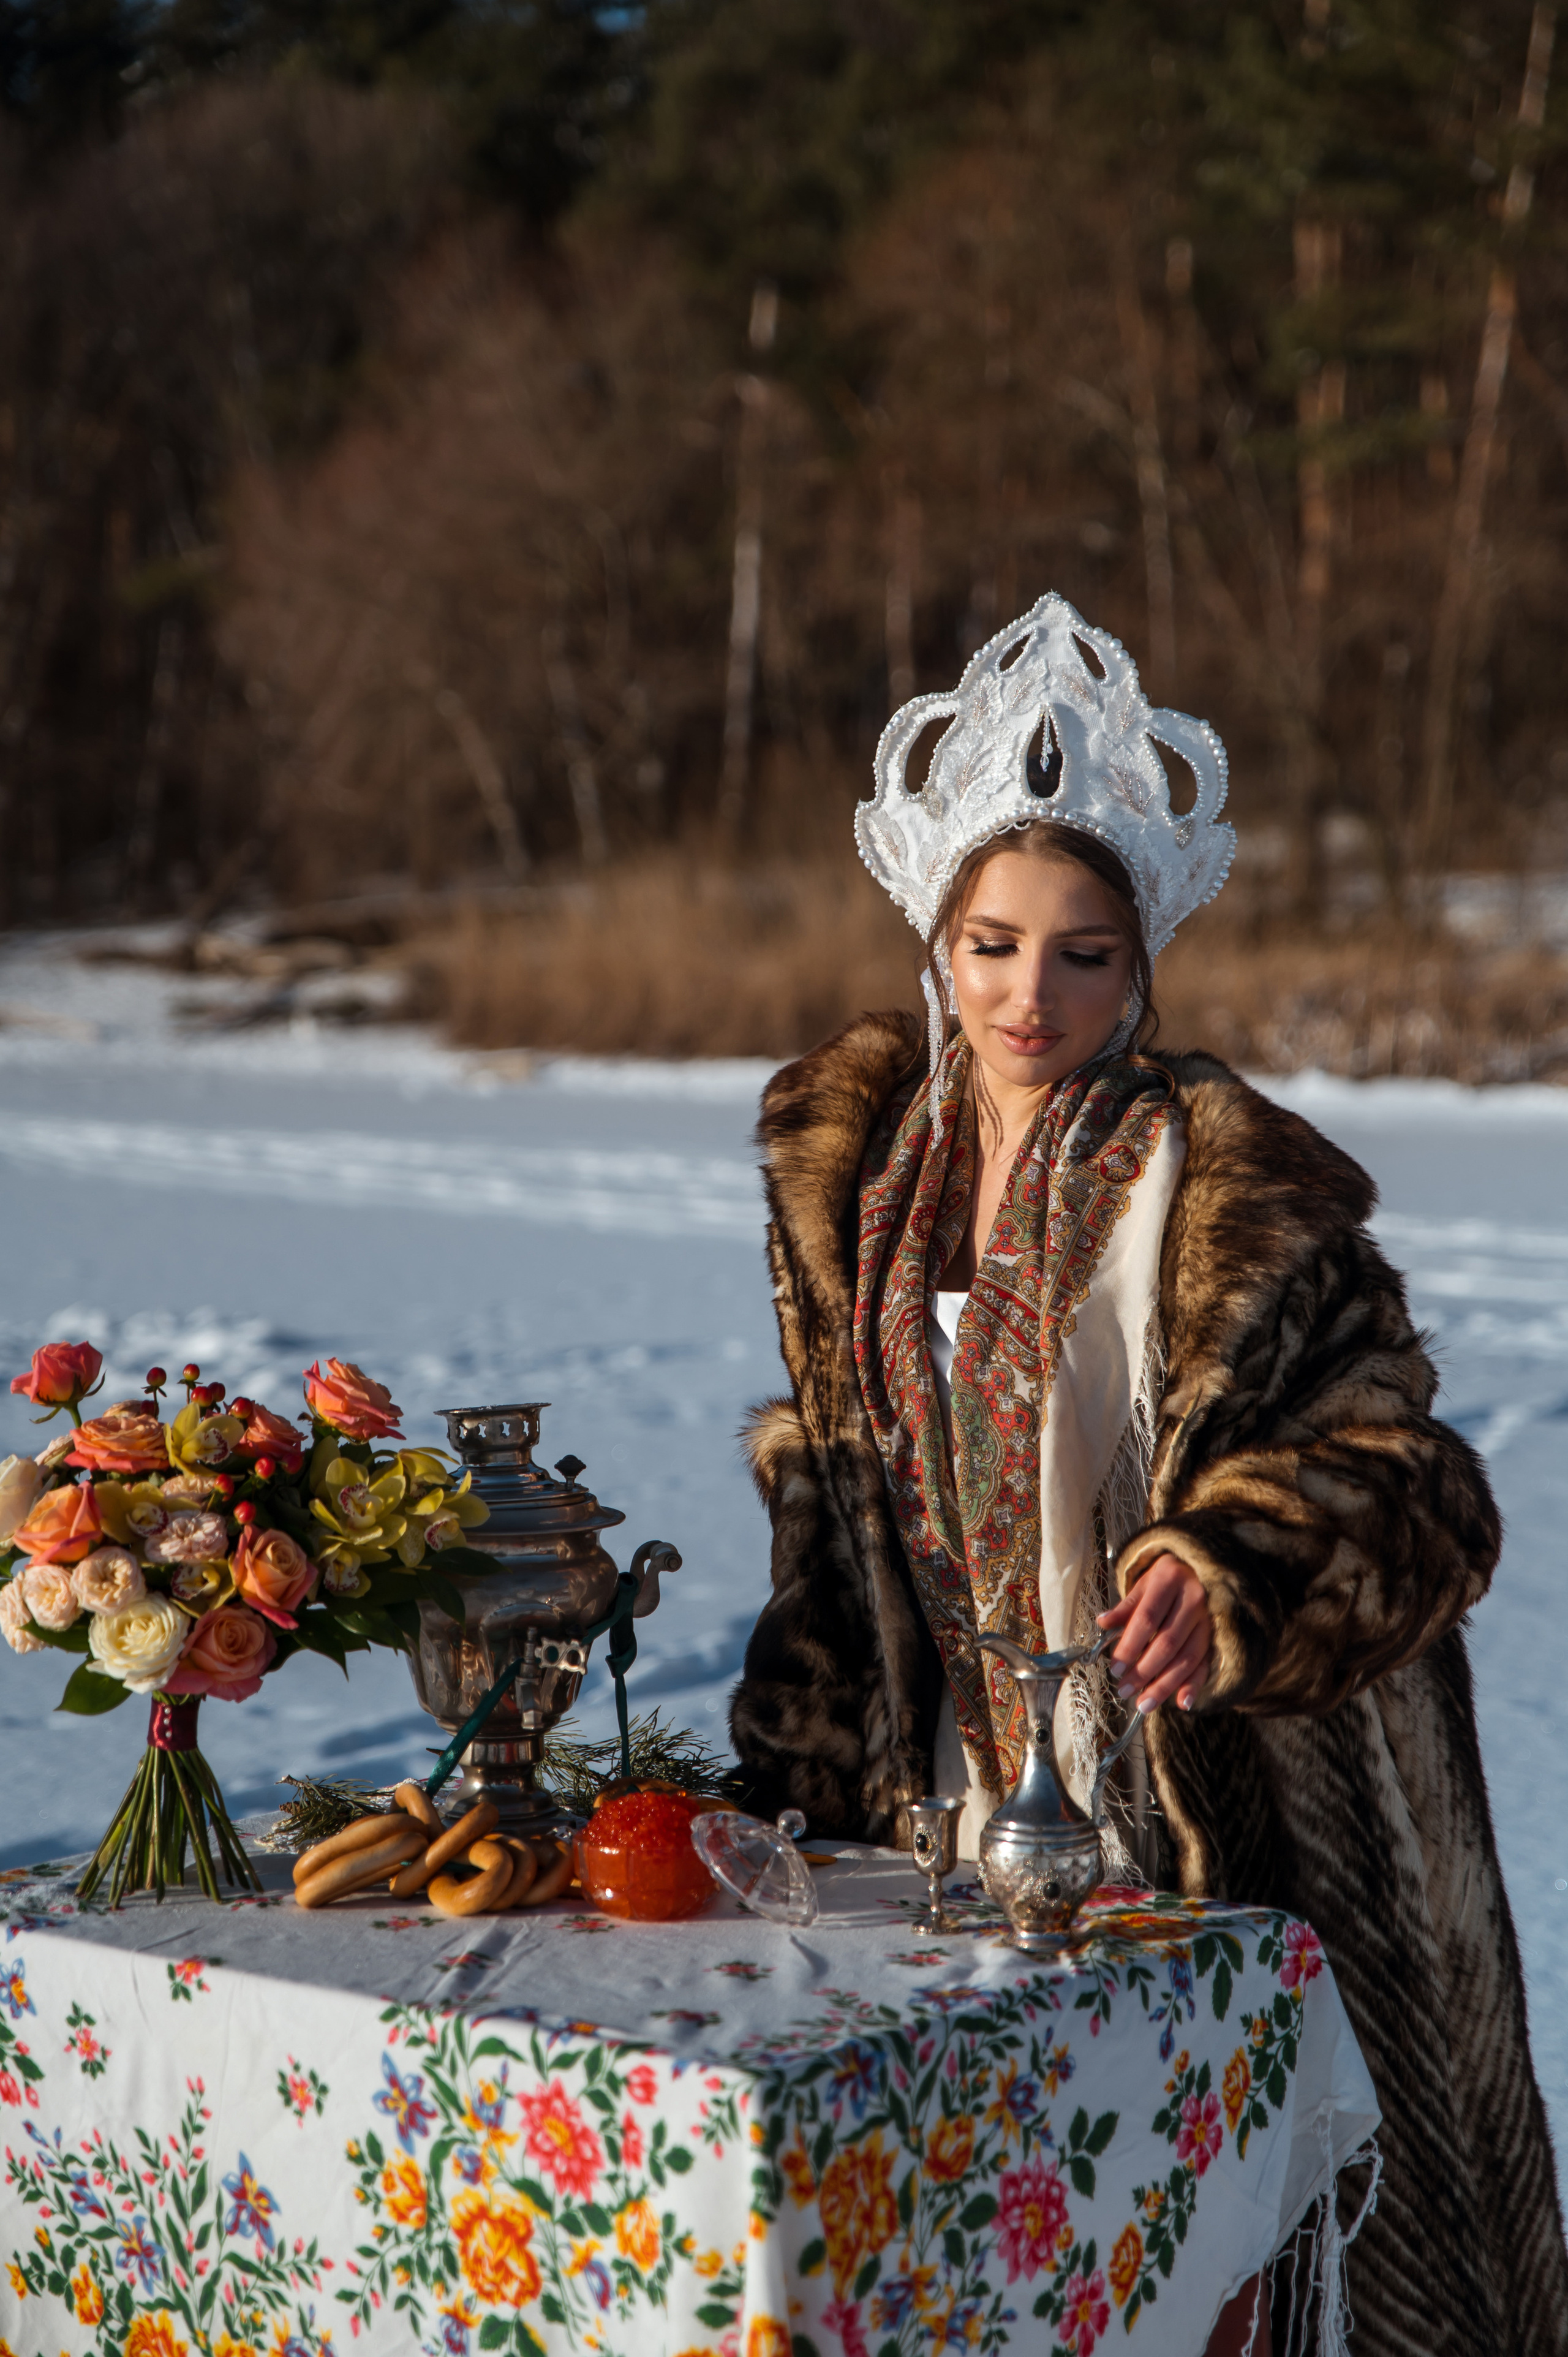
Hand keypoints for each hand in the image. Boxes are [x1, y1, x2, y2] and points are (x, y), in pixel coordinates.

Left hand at [1096, 1553, 1211, 1712]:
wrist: (1198, 1568)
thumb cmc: (1163, 1579)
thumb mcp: (1142, 1584)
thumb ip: (1125, 1607)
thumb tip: (1102, 1623)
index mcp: (1169, 1581)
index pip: (1147, 1619)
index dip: (1130, 1646)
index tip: (1115, 1669)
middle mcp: (1193, 1600)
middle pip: (1168, 1643)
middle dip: (1144, 1671)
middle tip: (1125, 1690)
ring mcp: (1208, 1619)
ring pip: (1187, 1658)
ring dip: (1165, 1685)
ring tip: (1144, 1704)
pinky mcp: (1216, 1635)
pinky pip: (1206, 1664)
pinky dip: (1194, 1685)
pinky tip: (1182, 1703)